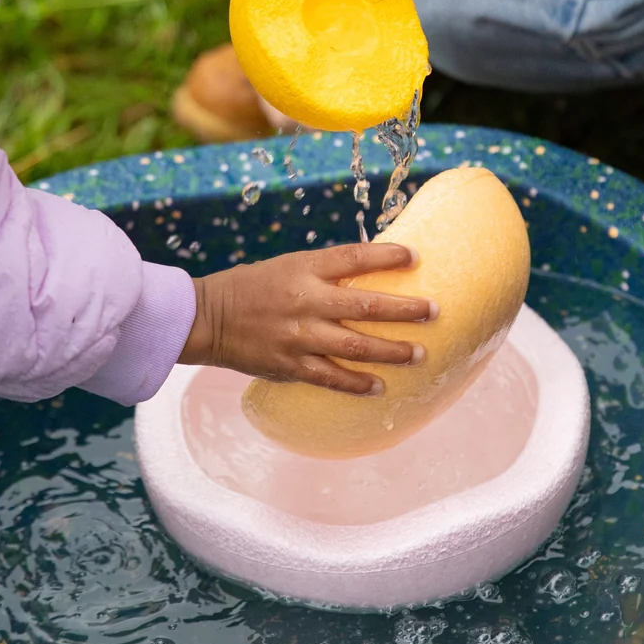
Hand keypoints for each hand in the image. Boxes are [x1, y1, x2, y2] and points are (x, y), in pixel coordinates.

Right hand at [182, 243, 436, 391]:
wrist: (209, 318)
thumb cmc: (254, 287)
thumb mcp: (290, 266)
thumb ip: (327, 273)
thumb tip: (374, 277)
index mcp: (304, 269)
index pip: (353, 257)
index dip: (387, 256)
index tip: (416, 256)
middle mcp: (304, 301)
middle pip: (365, 306)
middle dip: (404, 310)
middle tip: (434, 311)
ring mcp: (298, 336)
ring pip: (354, 346)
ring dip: (391, 352)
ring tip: (420, 354)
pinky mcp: (289, 365)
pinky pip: (330, 378)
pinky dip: (357, 384)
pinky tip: (380, 387)